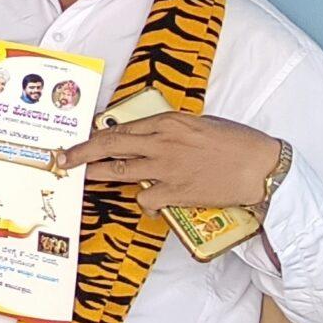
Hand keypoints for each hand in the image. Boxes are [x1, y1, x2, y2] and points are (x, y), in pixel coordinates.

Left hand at [61, 113, 284, 211]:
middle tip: (60, 159)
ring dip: (96, 174)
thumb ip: (168, 130)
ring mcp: (165, 169)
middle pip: (108, 146)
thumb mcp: (198, 125)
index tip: (78, 140)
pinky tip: (152, 201)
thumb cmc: (235, 142)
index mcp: (166, 121)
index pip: (119, 128)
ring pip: (118, 171)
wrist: (262, 166)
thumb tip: (145, 136)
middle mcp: (160, 142)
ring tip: (81, 176)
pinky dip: (144, 201)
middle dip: (79, 153)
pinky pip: (145, 198)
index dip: (94, 136)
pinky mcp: (176, 192)